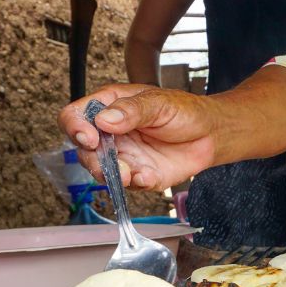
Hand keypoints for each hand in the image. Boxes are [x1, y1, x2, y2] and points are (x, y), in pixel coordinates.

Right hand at [59, 84, 216, 190]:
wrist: (211, 133)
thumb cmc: (184, 111)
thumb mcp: (158, 102)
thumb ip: (132, 110)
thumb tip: (104, 121)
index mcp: (108, 108)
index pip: (74, 117)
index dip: (75, 127)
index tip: (90, 137)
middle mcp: (111, 134)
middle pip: (83, 150)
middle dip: (92, 159)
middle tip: (109, 162)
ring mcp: (125, 156)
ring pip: (102, 171)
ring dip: (111, 175)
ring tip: (128, 173)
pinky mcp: (141, 174)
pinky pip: (131, 184)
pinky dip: (137, 182)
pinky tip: (149, 175)